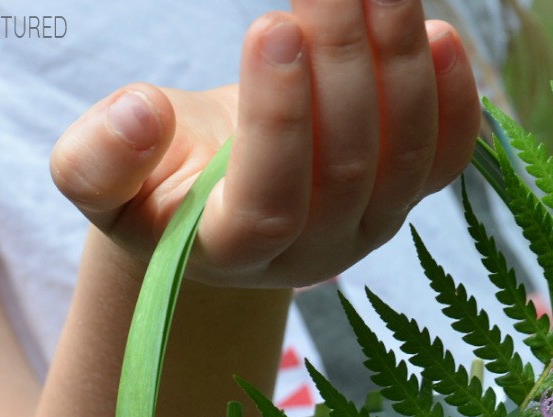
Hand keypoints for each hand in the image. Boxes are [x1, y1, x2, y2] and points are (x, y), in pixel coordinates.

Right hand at [50, 0, 478, 288]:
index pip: (269, 205)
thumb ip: (96, 162)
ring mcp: (366, 228)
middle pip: (345, 171)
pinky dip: (457, 104)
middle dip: (343, 65)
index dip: (279, 125)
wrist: (219, 199)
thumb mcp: (100, 181)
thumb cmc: (158, 183)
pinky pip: (445, 162)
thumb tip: (140, 115)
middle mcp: (313, 252)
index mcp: (232, 251)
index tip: (274, 28)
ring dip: (400, 65)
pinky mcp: (402, 198)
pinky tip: (443, 37)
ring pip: (404, 162)